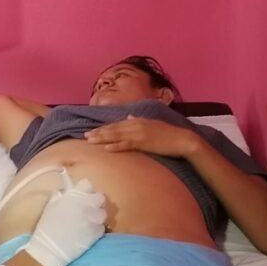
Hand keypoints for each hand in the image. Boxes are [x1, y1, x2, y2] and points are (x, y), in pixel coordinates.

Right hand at [23, 178, 105, 265]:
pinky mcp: (97, 233)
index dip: (84, 190)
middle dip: (95, 202)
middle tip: (87, 208)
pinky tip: (88, 232)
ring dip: (97, 216)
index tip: (81, 195)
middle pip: (100, 197)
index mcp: (75, 196)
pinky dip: (96, 229)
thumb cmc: (47, 226)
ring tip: (89, 222)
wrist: (50, 248)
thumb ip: (60, 196)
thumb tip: (64, 193)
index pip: (87, 184)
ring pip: (103, 214)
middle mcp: (87, 205)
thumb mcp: (50, 206)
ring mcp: (93, 219)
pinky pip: (102, 228)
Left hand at [84, 116, 201, 158]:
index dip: (104, 128)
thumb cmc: (168, 134)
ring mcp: (139, 133)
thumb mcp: (152, 123)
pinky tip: (107, 148)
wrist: (181, 139)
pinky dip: (116, 146)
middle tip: (85, 136)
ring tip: (91, 141)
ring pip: (117, 135)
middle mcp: (136, 124)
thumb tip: (128, 117)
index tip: (92, 131)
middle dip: (99, 132)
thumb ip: (139, 120)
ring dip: (103, 138)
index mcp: (137, 120)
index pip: (117, 124)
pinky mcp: (144, 142)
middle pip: (113, 129)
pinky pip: (127, 144)